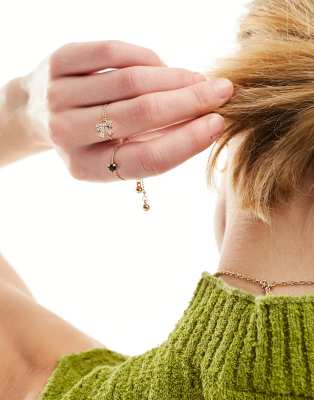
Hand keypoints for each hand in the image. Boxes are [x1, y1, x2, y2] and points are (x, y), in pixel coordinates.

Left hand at [26, 40, 232, 181]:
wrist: (41, 113)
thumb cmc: (91, 138)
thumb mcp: (118, 153)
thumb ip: (155, 142)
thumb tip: (205, 119)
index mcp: (87, 167)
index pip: (146, 159)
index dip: (186, 141)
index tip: (217, 124)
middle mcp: (68, 134)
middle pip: (140, 115)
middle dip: (189, 101)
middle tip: (221, 92)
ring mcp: (60, 96)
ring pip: (130, 82)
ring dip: (174, 78)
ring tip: (197, 79)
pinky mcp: (59, 62)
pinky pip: (114, 53)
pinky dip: (147, 59)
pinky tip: (163, 68)